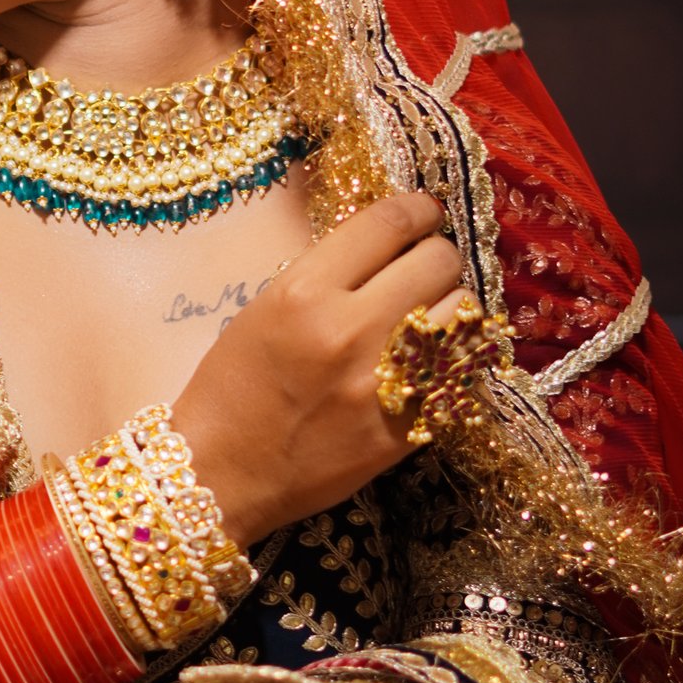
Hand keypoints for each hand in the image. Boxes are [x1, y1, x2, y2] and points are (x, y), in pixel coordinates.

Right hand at [172, 191, 467, 545]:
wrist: (221, 472)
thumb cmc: (232, 387)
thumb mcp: (264, 309)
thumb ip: (328, 275)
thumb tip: (391, 246)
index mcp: (303, 292)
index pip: (390, 222)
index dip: (419, 209)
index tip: (425, 213)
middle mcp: (348, 329)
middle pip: (438, 260)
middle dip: (435, 256)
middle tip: (423, 269)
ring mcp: (383, 382)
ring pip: (462, 312)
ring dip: (450, 307)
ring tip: (429, 317)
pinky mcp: (406, 428)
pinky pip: (462, 372)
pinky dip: (453, 361)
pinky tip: (432, 362)